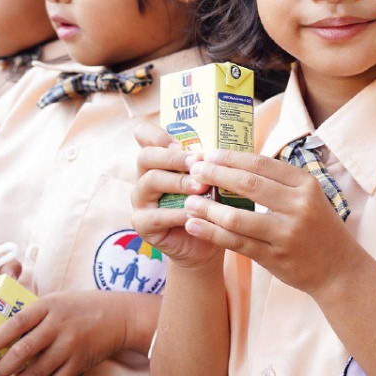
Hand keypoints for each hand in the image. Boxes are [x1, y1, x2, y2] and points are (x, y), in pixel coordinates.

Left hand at [0, 291, 131, 375]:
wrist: (121, 317)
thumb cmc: (82, 307)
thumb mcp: (57, 300)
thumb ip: (34, 315)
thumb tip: (3, 334)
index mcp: (48, 306)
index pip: (15, 323)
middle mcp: (58, 326)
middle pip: (22, 351)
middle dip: (3, 367)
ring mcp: (70, 346)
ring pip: (36, 373)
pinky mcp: (79, 363)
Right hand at [132, 122, 226, 269]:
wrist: (206, 241)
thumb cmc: (210, 204)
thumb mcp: (212, 178)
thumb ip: (212, 160)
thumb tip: (235, 140)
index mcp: (159, 159)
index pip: (144, 134)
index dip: (158, 135)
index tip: (181, 143)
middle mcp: (144, 175)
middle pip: (146, 156)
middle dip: (173, 157)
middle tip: (198, 162)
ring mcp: (140, 199)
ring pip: (150, 181)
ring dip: (178, 182)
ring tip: (201, 187)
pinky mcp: (142, 223)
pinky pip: (156, 215)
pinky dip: (178, 213)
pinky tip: (195, 214)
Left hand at [182, 149, 365, 298]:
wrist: (339, 270)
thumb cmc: (318, 229)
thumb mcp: (309, 198)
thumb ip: (279, 183)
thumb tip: (237, 164)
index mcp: (306, 185)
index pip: (262, 163)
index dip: (231, 157)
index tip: (208, 154)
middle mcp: (299, 206)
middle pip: (248, 183)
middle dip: (215, 175)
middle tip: (192, 170)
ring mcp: (287, 233)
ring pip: (238, 216)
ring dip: (208, 207)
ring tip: (188, 201)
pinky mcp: (276, 257)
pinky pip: (237, 242)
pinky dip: (212, 233)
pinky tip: (194, 226)